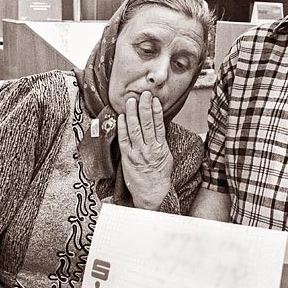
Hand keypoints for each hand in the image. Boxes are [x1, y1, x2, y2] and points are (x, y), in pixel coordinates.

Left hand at [117, 91, 173, 209]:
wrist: (153, 193)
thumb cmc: (160, 176)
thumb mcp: (166, 157)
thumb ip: (161, 142)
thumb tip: (158, 128)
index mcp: (161, 148)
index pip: (159, 125)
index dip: (156, 111)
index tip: (154, 100)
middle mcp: (150, 149)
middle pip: (147, 124)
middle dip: (144, 107)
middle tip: (143, 94)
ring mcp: (138, 153)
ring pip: (135, 129)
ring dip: (132, 114)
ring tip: (131, 101)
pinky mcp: (128, 158)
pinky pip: (124, 140)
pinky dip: (122, 128)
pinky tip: (121, 118)